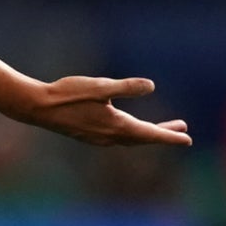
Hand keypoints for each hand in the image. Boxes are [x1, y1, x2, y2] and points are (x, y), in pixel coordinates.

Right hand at [16, 76, 193, 146]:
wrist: (38, 107)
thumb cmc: (69, 94)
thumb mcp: (102, 87)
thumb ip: (127, 87)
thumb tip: (151, 86)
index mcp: (117, 126)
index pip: (150, 134)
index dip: (170, 136)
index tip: (188, 139)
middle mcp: (110, 136)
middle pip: (144, 138)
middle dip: (164, 134)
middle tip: (183, 129)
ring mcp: (99, 138)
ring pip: (131, 139)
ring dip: (149, 134)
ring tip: (164, 127)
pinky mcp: (90, 135)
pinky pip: (119, 138)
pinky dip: (133, 134)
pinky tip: (130, 127)